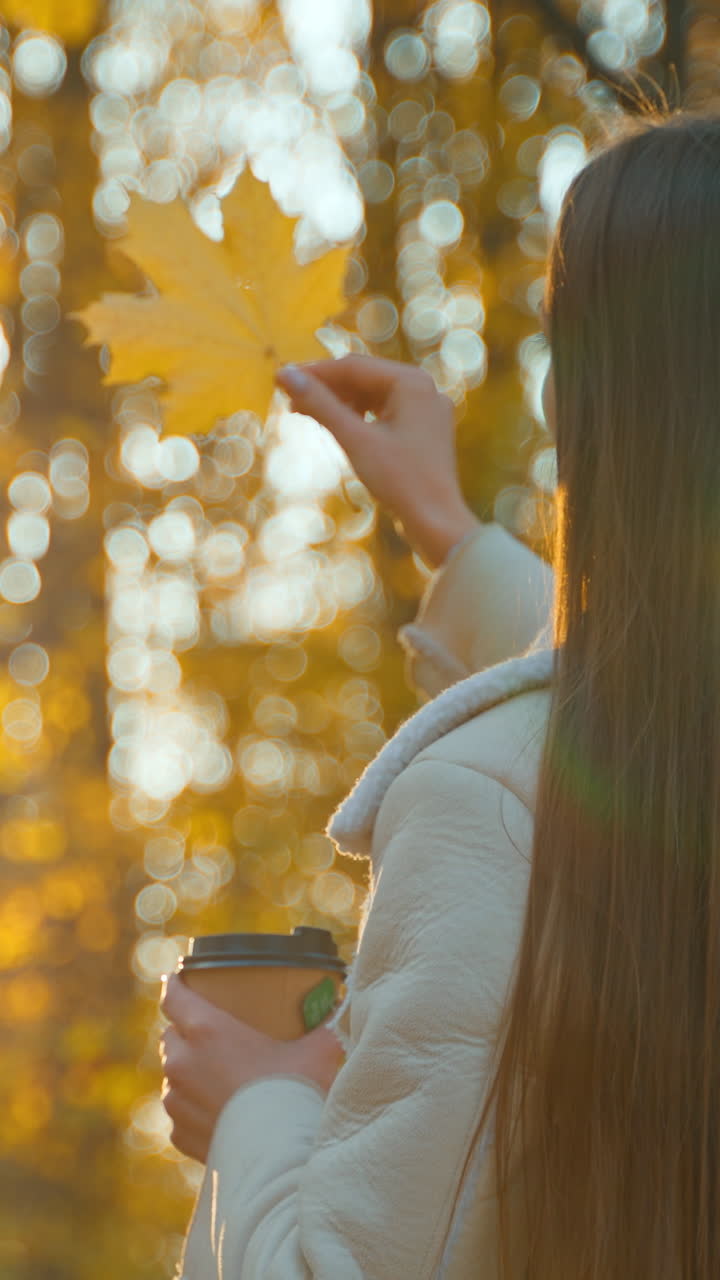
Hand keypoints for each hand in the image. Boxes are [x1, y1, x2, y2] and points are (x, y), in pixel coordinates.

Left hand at [160, 974, 344, 1163]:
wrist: (280, 1159)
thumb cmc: (295, 1096)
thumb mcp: (317, 1052)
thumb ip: (324, 1028)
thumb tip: (339, 1012)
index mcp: (207, 1031)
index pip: (174, 996)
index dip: (176, 984)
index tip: (180, 978)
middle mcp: (182, 1063)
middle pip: (171, 1035)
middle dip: (186, 1031)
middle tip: (214, 1033)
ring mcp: (177, 1101)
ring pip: (173, 1074)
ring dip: (190, 1071)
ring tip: (220, 1075)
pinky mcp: (179, 1134)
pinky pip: (180, 1112)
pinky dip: (194, 1107)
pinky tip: (220, 1111)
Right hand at [275, 355, 479, 568]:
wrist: (437, 524)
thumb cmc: (401, 481)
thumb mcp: (355, 439)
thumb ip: (320, 404)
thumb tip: (284, 375)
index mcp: (413, 382)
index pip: (353, 367)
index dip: (314, 373)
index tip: (280, 379)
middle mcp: (425, 389)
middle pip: (364, 379)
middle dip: (326, 389)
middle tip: (289, 401)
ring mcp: (427, 410)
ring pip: (373, 397)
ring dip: (340, 404)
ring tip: (307, 415)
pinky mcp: (425, 431)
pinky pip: (385, 414)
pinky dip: (360, 418)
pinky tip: (338, 428)